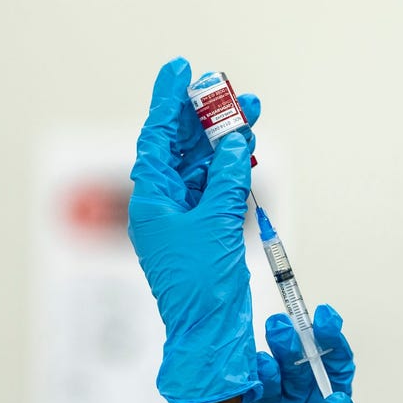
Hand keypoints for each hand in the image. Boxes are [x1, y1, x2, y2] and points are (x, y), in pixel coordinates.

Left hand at [128, 57, 263, 402]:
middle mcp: (165, 204)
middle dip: (204, 115)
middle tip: (226, 87)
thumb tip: (235, 143)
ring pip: (204, 164)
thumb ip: (228, 179)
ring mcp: (187, 217)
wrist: (208, 334)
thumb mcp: (217, 225)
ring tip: (250, 111)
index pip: (157, 138)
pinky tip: (249, 152)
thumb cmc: (201, 288)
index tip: (181, 69)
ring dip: (226, 139)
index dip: (169, 101)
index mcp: (152, 200)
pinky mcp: (207, 230)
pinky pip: (218, 188)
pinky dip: (234, 169)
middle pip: (181, 146)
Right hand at [246, 305, 365, 402]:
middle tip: (282, 330)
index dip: (331, 341)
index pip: (334, 370)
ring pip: (266, 380)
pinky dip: (238, 391)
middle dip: (291, 343)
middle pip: (297, 365)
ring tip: (261, 363)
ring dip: (263, 365)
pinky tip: (240, 384)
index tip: (325, 319)